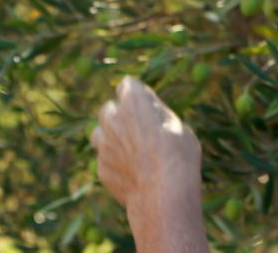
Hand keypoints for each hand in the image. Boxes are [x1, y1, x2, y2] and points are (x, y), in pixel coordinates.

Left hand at [90, 76, 208, 252]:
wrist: (163, 193)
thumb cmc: (179, 155)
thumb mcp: (179, 126)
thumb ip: (159, 117)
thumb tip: (153, 117)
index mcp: (135, 101)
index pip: (128, 85)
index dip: (137, 94)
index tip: (146, 104)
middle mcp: (113, 118)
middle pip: (109, 108)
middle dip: (120, 114)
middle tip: (137, 127)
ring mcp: (103, 144)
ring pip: (98, 133)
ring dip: (110, 136)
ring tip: (129, 148)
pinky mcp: (101, 167)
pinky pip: (104, 159)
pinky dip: (114, 162)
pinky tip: (131, 172)